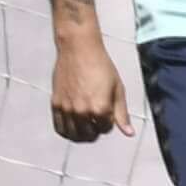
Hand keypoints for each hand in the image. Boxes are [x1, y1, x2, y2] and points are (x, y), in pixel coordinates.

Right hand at [49, 28, 129, 145]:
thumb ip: (121, 114)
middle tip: (96, 122)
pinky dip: (66, 131)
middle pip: (89, 134)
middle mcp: (82, 112)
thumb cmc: (102, 67)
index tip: (107, 114)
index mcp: (100, 109)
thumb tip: (129, 133)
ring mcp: (67, 109)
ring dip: (81, 134)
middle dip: (95, 131)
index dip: (109, 123)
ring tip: (84, 127)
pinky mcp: (56, 104)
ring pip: (73, 134)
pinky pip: (59, 127)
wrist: (78, 50)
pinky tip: (71, 127)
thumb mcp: (117, 89)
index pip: (106, 129)